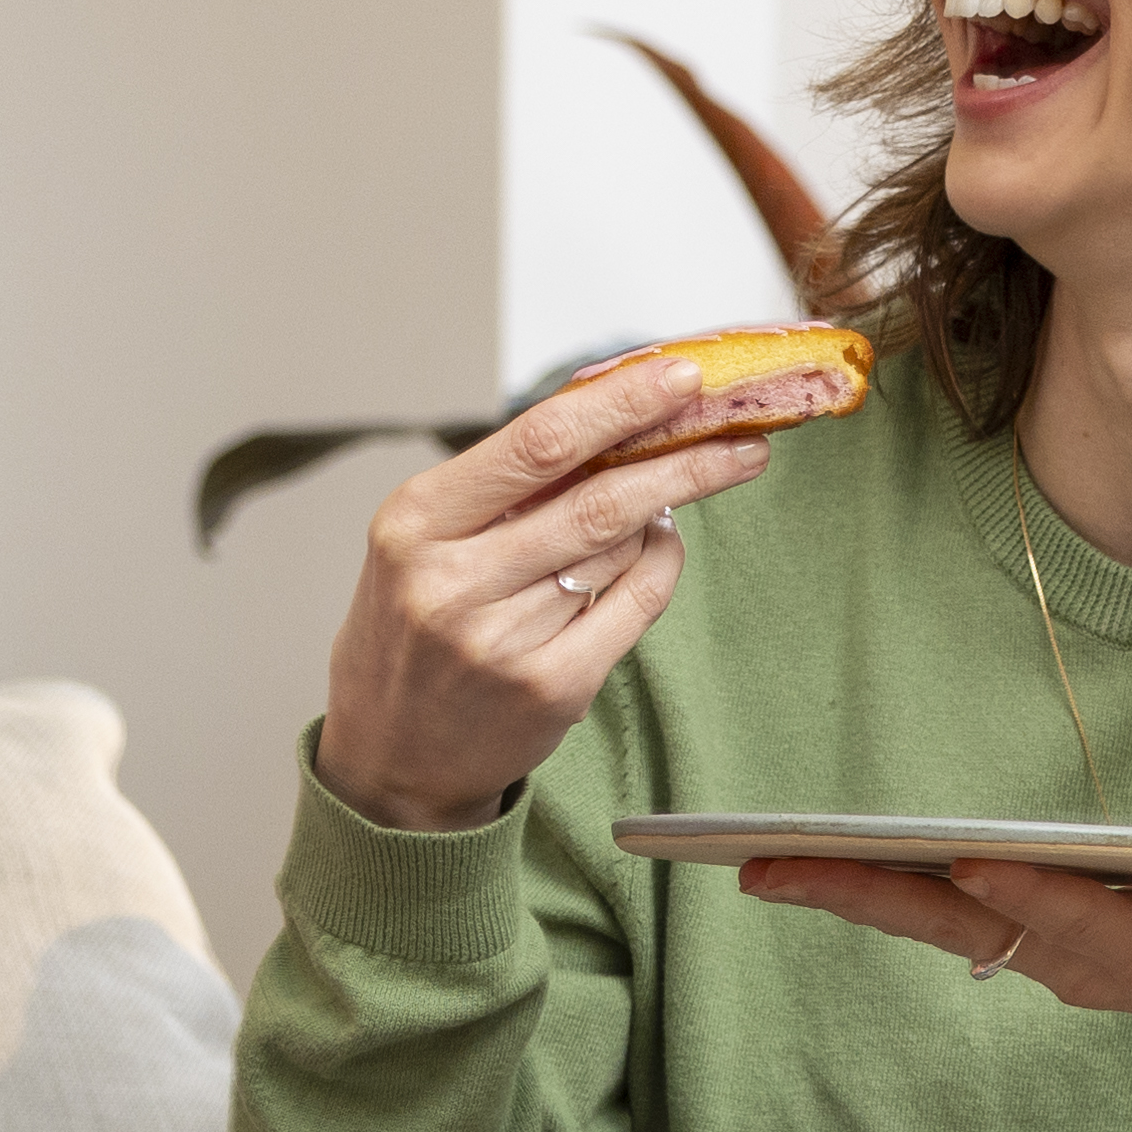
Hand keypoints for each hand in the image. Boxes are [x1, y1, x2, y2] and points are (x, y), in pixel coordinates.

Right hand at [317, 376, 799, 833]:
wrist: (390, 755)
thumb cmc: (412, 627)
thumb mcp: (423, 539)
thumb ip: (504, 484)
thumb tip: (615, 411)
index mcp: (416, 521)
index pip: (538, 442)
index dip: (620, 404)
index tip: (679, 376)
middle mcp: (453, 581)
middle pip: (598, 498)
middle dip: (682, 457)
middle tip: (741, 431)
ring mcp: (503, 641)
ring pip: (620, 549)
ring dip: (662, 510)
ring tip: (676, 489)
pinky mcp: (550, 688)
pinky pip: (636, 606)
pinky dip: (661, 565)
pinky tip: (661, 544)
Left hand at [730, 850, 1131, 1122]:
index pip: (1075, 914)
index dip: (1027, 889)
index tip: (968, 856)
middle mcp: (1074, 957)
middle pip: (959, 920)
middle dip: (867, 894)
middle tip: (768, 868)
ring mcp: (1044, 956)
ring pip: (933, 918)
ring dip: (847, 892)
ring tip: (758, 861)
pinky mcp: (1030, 944)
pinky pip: (936, 913)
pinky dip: (872, 889)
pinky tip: (812, 863)